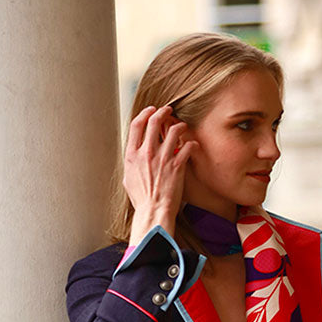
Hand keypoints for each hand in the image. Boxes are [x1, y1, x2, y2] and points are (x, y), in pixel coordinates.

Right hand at [123, 105, 194, 244]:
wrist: (153, 211)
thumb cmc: (141, 199)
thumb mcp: (128, 179)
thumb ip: (131, 164)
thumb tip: (134, 156)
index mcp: (132, 155)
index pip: (136, 125)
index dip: (145, 113)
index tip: (151, 110)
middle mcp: (146, 153)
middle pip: (154, 121)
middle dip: (162, 112)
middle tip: (168, 110)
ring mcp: (162, 159)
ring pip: (173, 130)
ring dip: (179, 125)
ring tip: (183, 126)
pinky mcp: (176, 166)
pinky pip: (187, 147)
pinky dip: (191, 144)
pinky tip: (193, 145)